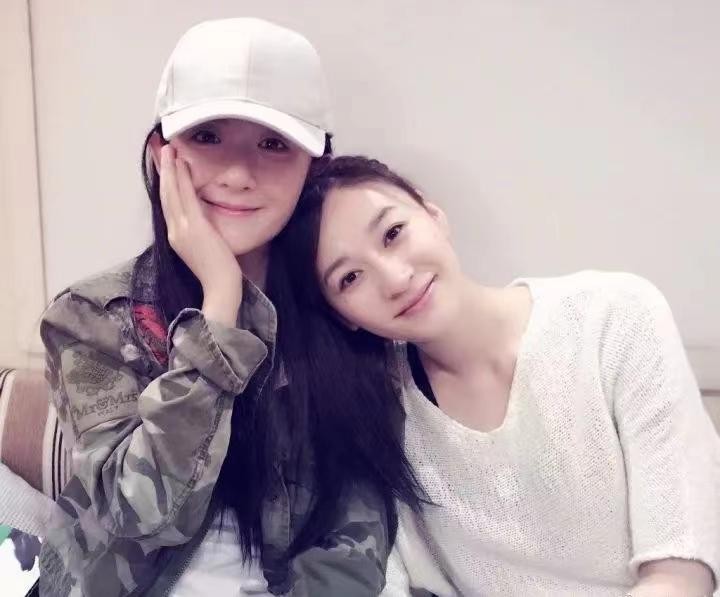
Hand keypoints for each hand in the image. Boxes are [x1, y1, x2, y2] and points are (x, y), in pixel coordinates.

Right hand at [157, 143, 241, 324]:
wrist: (221, 288)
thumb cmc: (218, 271)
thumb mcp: (204, 248)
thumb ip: (199, 233)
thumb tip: (202, 220)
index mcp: (175, 236)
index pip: (167, 203)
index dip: (164, 182)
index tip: (162, 164)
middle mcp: (174, 231)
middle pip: (164, 194)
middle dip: (162, 169)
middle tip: (160, 147)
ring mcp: (182, 229)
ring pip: (172, 192)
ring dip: (170, 168)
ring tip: (169, 148)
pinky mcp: (194, 227)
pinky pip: (185, 197)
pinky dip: (181, 179)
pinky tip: (182, 164)